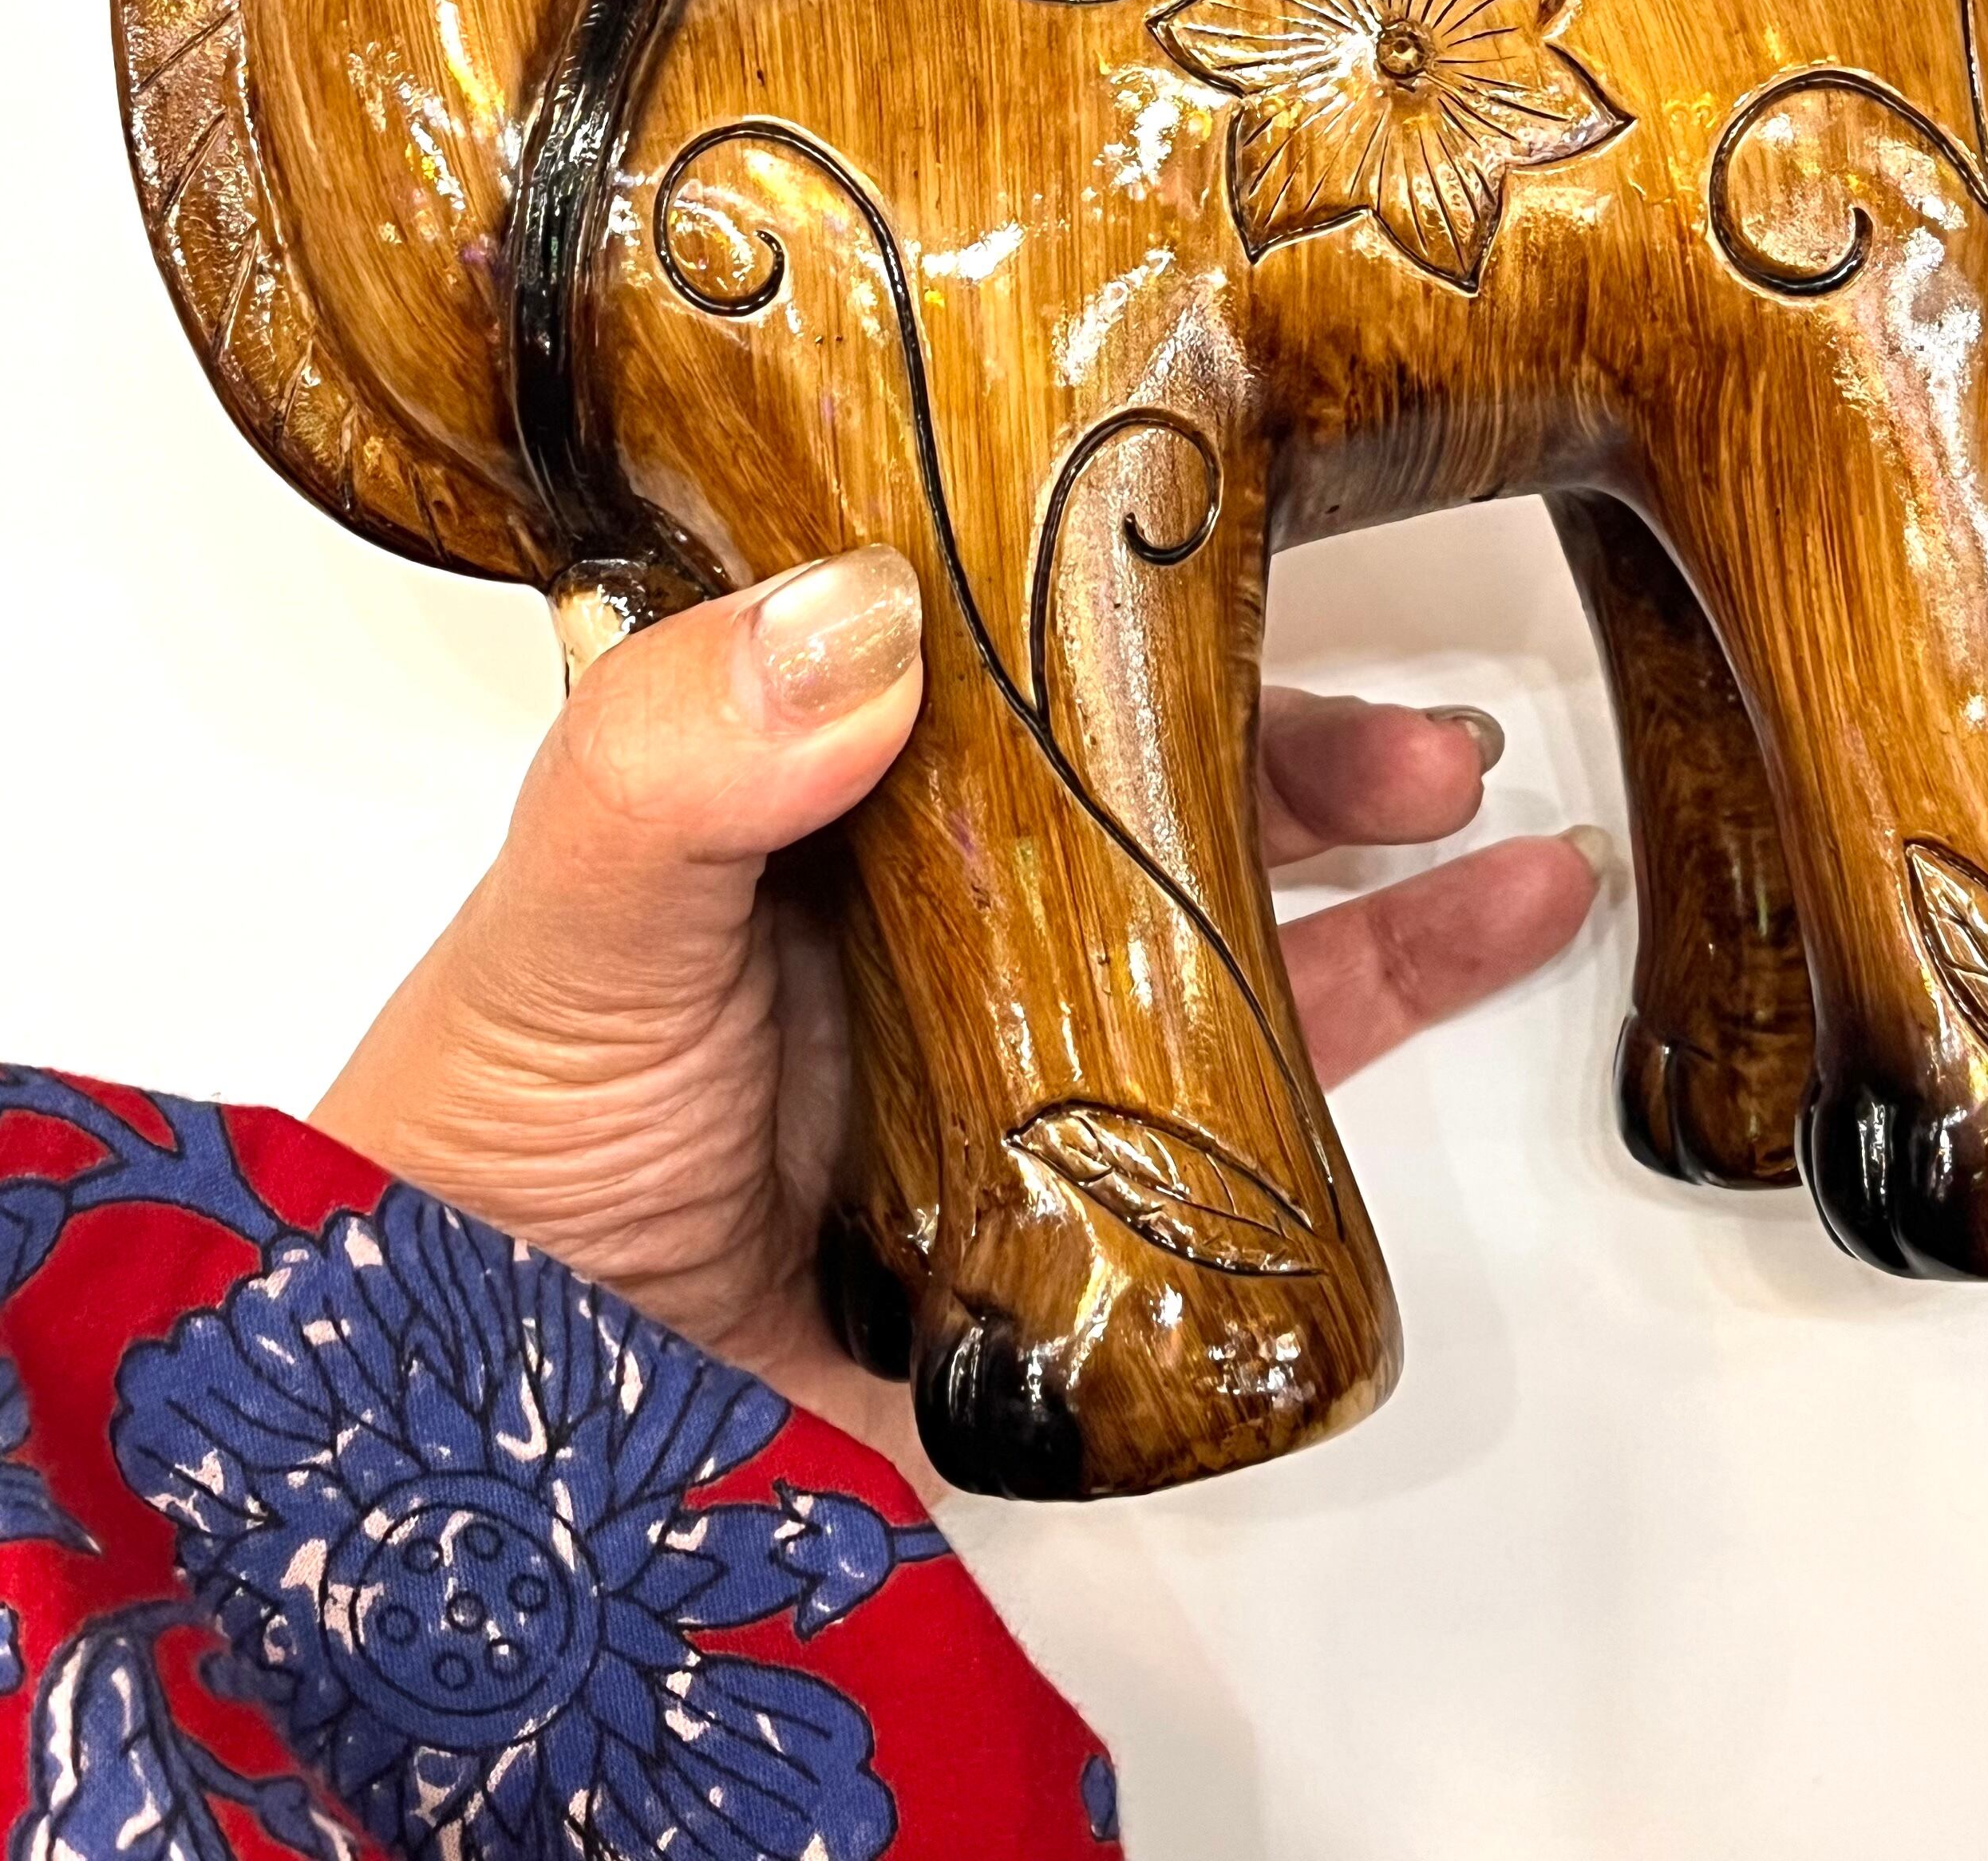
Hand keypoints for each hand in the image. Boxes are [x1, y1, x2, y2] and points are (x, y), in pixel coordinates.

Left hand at [315, 547, 1608, 1485]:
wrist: (473, 1464)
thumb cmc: (479, 1160)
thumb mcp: (563, 923)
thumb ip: (676, 764)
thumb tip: (867, 613)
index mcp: (809, 793)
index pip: (993, 642)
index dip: (1133, 579)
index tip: (1262, 523)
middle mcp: (926, 908)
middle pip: (1144, 781)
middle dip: (1299, 742)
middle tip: (1430, 744)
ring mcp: (1007, 1057)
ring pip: (1228, 927)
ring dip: (1379, 875)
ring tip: (1514, 843)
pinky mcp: (1070, 1208)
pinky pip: (1254, 1108)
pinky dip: (1380, 1032)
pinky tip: (1489, 952)